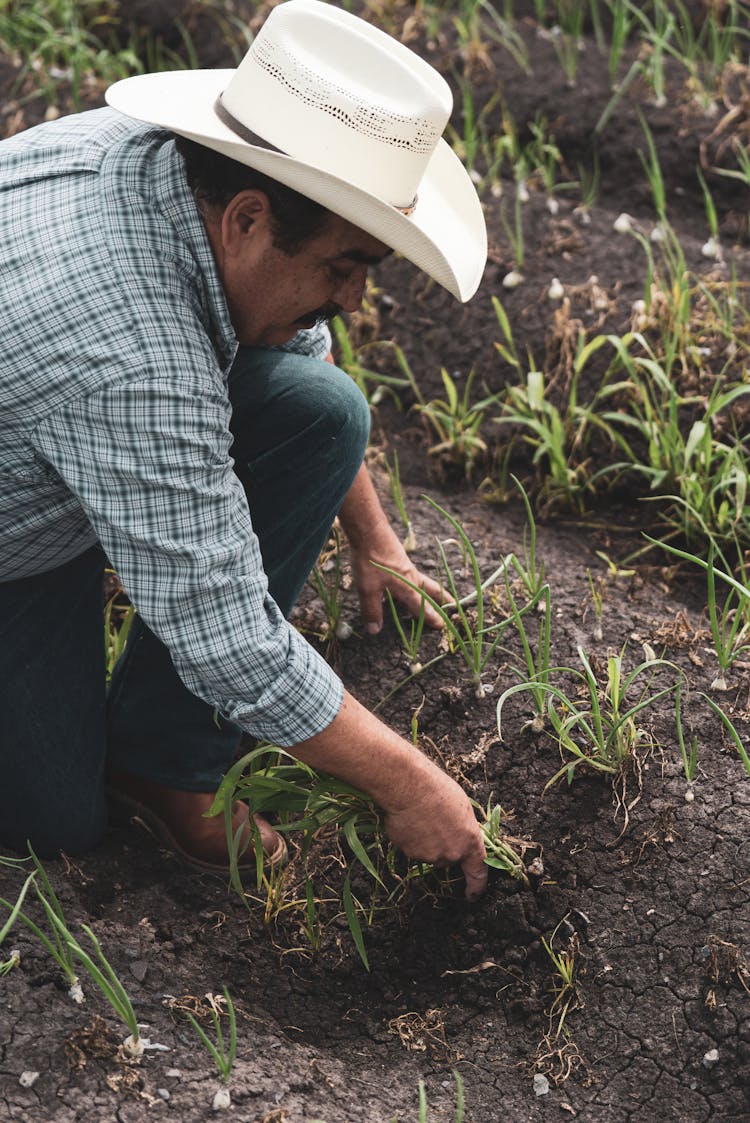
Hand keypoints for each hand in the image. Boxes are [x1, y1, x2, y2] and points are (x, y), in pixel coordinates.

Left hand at [338, 464, 451, 634]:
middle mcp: (410, 575)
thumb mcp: (367, 588)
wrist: (369, 529)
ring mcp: (404, 564)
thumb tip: (375, 631)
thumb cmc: (370, 560)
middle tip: (454, 605)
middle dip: (441, 598)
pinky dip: (415, 579)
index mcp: (406, 587)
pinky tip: (405, 577)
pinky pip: (410, 571)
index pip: (421, 607)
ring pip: (421, 579)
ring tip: (433, 593)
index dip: (430, 617)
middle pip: (430, 589)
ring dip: (429, 588)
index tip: (441, 626)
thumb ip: (371, 609)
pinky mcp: (397, 555)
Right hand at [381, 753, 487, 901]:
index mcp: (469, 842)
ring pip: (428, 853)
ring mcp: (428, 856)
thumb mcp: (462, 808)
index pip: (478, 872)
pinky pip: (411, 848)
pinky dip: (409, 837)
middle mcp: (451, 854)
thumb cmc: (438, 790)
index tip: (472, 895)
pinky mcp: (408, 853)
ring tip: (421, 815)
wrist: (409, 787)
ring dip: (425, 840)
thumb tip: (458, 836)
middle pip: (447, 857)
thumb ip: (463, 829)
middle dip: (443, 845)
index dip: (476, 886)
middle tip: (436, 821)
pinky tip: (408, 819)